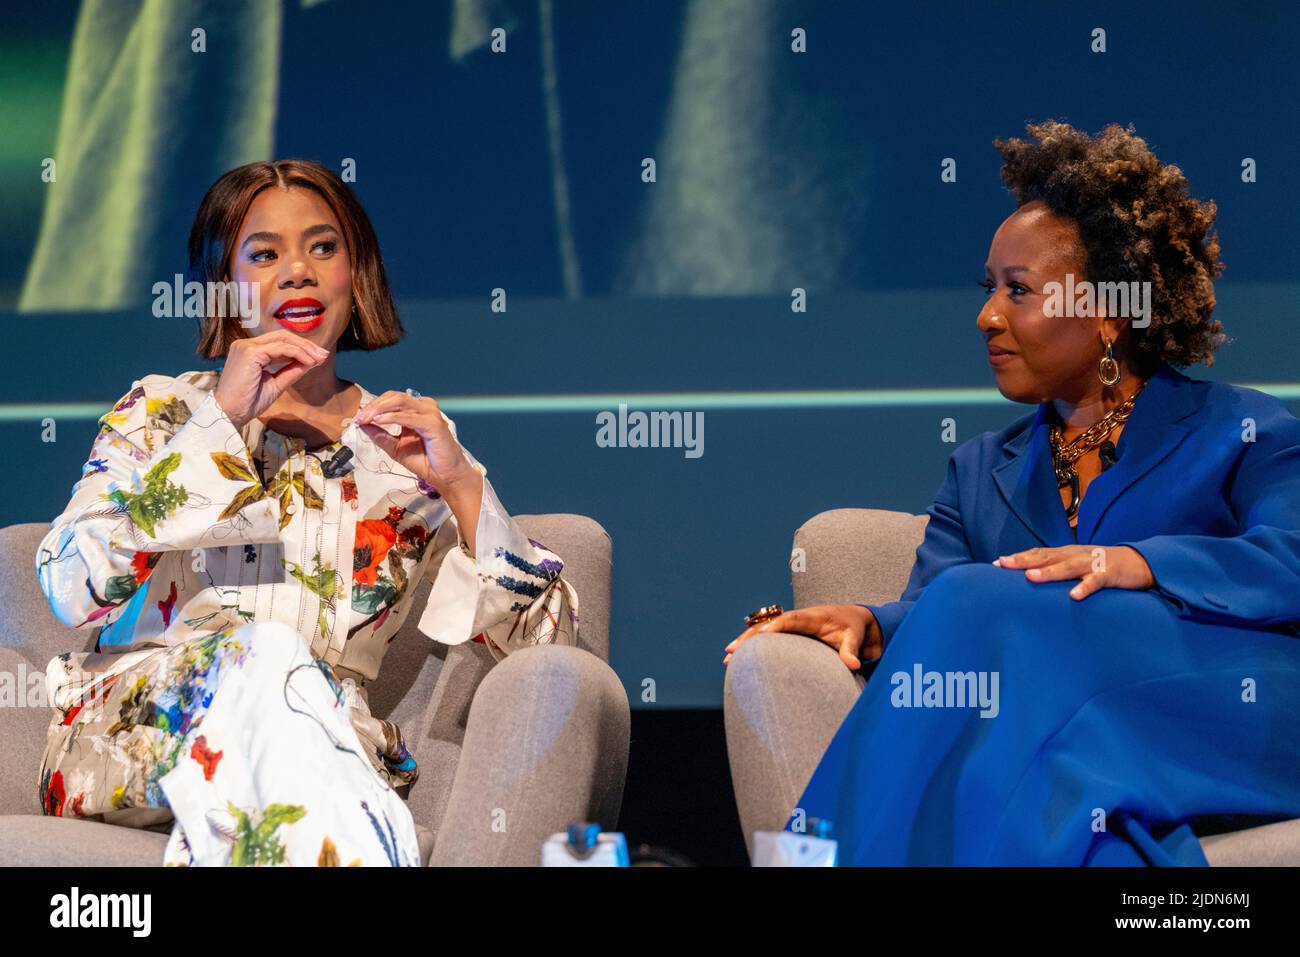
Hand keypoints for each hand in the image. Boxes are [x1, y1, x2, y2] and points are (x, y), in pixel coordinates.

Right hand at [213, 329, 329, 428]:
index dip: (300, 347)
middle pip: (282, 336)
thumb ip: (291, 371)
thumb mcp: (276, 384)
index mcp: (249, 351)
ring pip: (282, 339)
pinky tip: (309, 362)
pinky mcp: (250, 353)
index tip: (318, 357)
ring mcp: (246, 346)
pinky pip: (280, 348)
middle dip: (305, 344)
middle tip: (323, 355)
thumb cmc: (248, 403)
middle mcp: (246, 345)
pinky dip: (298, 354)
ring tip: (319, 359)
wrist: (229, 415)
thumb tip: (311, 361)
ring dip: (305, 348)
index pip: (279, 341)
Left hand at [351, 391, 477, 493]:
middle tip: (360, 417)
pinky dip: (392, 418)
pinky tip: (379, 421)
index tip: (358, 417)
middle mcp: (424, 408)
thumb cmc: (425, 462)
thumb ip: (380, 435)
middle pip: (395, 397)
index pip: (392, 399)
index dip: (374, 405)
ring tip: (366, 418)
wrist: (445, 476)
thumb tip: (362, 423)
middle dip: (374, 406)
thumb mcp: (395, 447)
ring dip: (380, 409)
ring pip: (401, 402)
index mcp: (416, 411)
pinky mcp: (434, 424)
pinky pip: (409, 417)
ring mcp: (430, 414)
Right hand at [724, 604, 880, 670]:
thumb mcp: (854, 638)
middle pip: (769, 624)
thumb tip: (854, 665)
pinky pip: (767, 636)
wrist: (852, 619)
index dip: (775, 626)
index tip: (761, 636)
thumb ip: (851, 650)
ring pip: (763, 630)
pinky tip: (737, 657)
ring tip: (728, 655)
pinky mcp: (788, 632)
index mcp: (813, 616)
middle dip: (751, 636)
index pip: (791, 619)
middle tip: (732, 650)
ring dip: (746, 641)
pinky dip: (752, 644)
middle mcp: (797, 618)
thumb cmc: (853, 628)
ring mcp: (791, 624)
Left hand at [993, 545, 1154, 598]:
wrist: (1140, 562)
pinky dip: (1085, 587)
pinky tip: (1074, 596)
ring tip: (1031, 577)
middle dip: (1023, 560)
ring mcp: (1092, 563)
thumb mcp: (1078, 566)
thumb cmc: (1103, 566)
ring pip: (1068, 567)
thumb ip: (1058, 570)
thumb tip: (1032, 581)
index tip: (995, 564)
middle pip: (1046, 556)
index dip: (1018, 558)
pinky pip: (1096, 581)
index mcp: (1067, 553)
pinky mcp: (1109, 574)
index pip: (1038, 553)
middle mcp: (1076, 555)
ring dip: (1049, 572)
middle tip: (1002, 564)